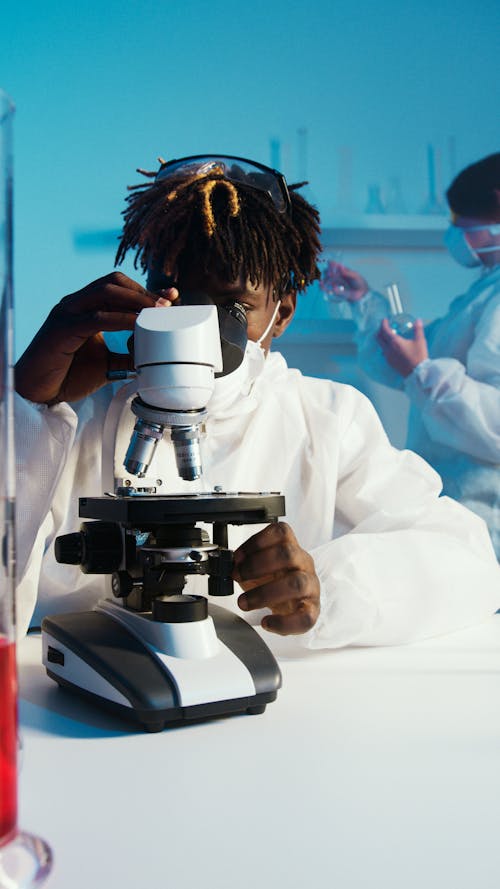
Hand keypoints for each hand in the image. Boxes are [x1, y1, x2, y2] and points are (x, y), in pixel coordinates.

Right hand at [15, 272, 177, 404]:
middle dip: (143, 291)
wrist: (38, 391)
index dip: (144, 289)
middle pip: (113, 282)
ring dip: (135, 300)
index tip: (170, 296)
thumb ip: (128, 356)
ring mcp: (67, 313)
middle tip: (167, 305)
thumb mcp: (107, 364)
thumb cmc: (67, 376)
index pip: (117, 287)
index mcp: (83, 307)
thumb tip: (154, 355)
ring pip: (105, 293)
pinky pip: (96, 317)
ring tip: (157, 312)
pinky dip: (120, 319)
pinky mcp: (62, 329)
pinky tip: (137, 325)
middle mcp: (74, 304)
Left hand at [233, 522, 319, 635]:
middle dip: (257, 565)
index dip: (257, 542)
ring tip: (244, 602)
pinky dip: (283, 622)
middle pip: (288, 554)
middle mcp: (303, 563)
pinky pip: (305, 617)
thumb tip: (229, 565)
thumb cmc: (273, 581)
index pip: (281, 532)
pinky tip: (267, 622)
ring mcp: (311, 586)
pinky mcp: (313, 609)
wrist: (291, 603)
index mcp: (291, 548)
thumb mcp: (258, 568)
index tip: (237, 557)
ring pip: (296, 583)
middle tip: (237, 576)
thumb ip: (244, 564)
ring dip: (264, 593)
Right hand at [323, 262, 368, 301]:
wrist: (362, 294)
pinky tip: (322, 285)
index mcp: (341, 270)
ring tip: (323, 281)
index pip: (333, 264)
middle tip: (330, 274)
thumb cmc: (359, 283)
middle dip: (326, 272)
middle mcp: (336, 276)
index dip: (330, 263)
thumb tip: (340, 266)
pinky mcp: (334, 291)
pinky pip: (326, 289)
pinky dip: (323, 287)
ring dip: (323, 280)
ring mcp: (335, 283)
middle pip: (327, 272)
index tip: (330, 264)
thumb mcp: (355, 276)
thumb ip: (348, 272)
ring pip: (325, 280)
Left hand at [376, 317, 428, 376]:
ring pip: (380, 345)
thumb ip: (418, 329)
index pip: (384, 330)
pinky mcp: (390, 362)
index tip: (385, 320)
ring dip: (382, 338)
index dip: (383, 324)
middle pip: (379, 337)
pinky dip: (385, 346)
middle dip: (380, 330)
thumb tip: (418, 320)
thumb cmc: (419, 356)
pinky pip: (384, 351)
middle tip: (385, 326)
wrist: (418, 373)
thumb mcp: (420, 341)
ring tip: (388, 335)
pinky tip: (391, 346)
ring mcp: (388, 356)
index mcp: (394, 342)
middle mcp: (388, 349)